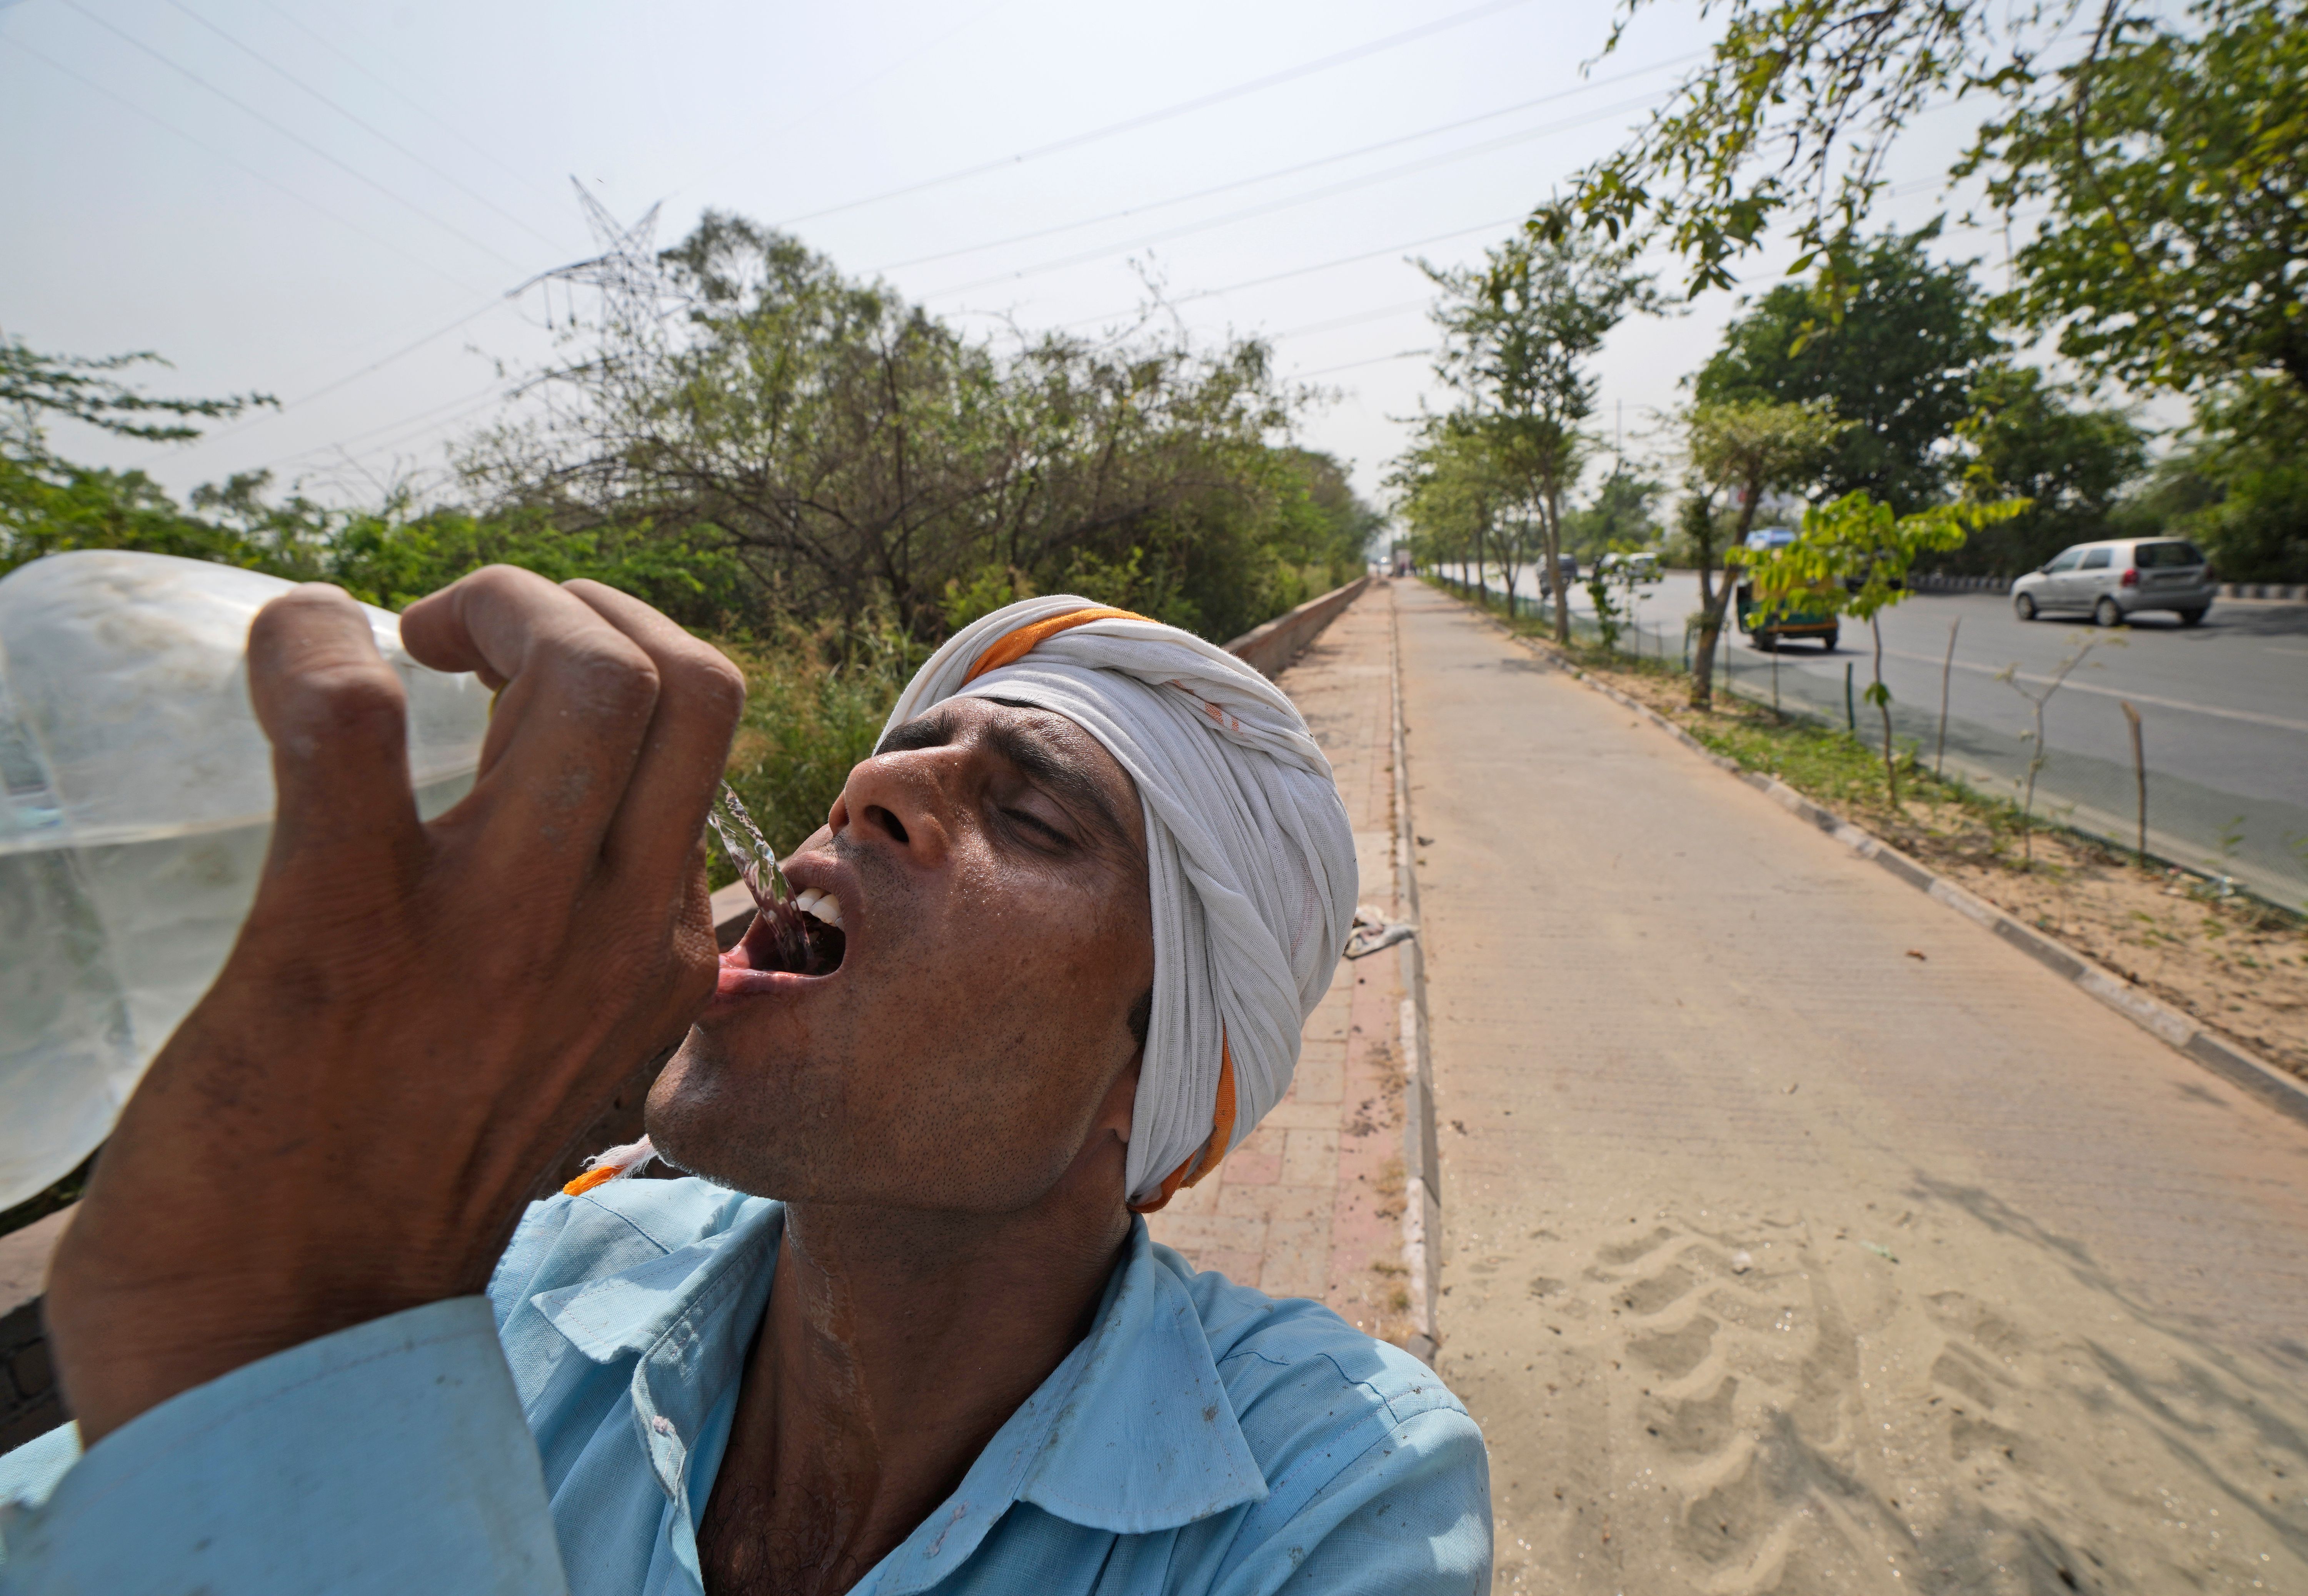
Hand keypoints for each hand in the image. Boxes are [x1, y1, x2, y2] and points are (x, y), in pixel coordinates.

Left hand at [44, 568, 744, 1442]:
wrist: (291, 1350)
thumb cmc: (398, 1190)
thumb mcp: (558, 1051)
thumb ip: (577, 949)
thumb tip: (526, 828)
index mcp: (665, 955)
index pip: (705, 734)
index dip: (614, 655)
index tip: (512, 679)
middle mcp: (619, 932)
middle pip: (682, 674)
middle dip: (568, 603)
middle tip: (463, 642)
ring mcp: (499, 934)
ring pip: (586, 672)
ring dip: (489, 605)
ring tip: (404, 645)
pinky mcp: (344, 937)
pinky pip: (350, 725)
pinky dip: (308, 651)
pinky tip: (284, 659)